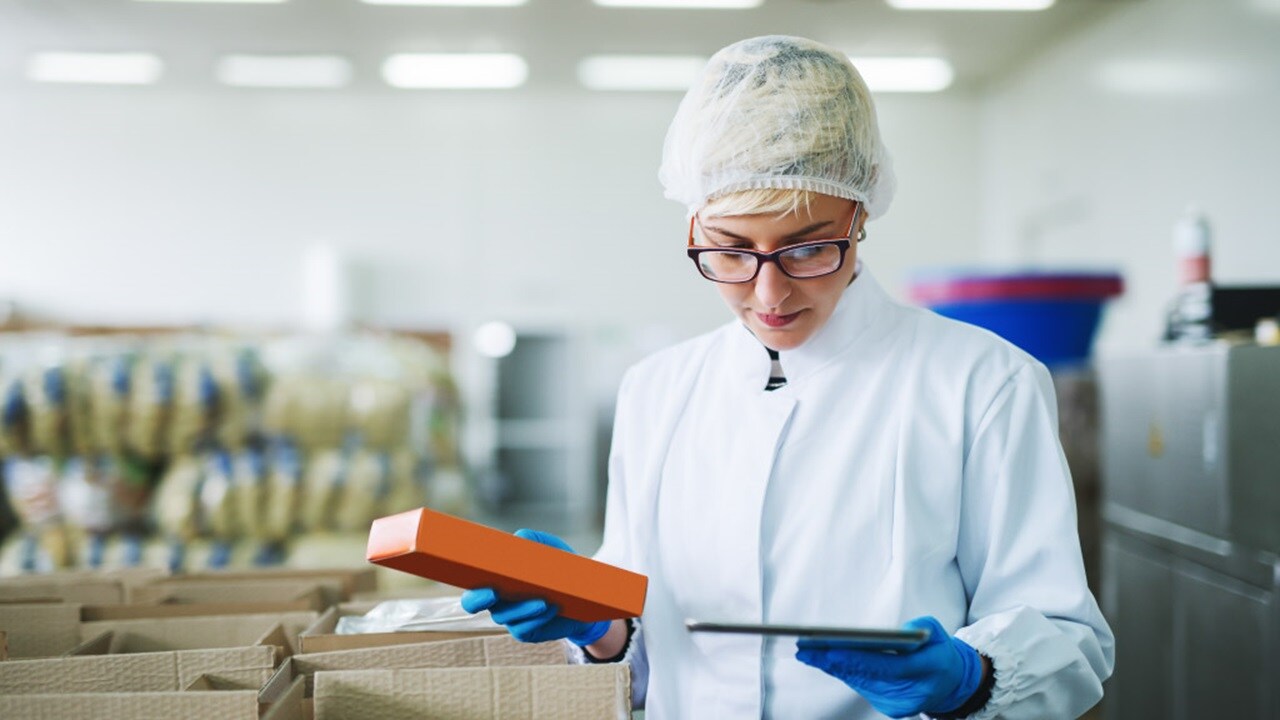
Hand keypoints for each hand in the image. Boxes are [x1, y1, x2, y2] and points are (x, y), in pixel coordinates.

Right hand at [459, 528, 610, 645]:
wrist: (585, 593)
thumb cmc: (560, 567)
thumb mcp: (550, 549)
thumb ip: (534, 540)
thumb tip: (520, 537)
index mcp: (496, 578)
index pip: (472, 585)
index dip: (471, 586)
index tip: (483, 583)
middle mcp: (497, 599)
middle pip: (476, 604)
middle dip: (480, 599)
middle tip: (494, 592)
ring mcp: (510, 617)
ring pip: (504, 616)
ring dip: (522, 608)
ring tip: (543, 600)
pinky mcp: (526, 631)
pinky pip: (523, 628)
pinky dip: (537, 618)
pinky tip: (551, 608)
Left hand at [795, 616, 983, 718]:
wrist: (950, 684)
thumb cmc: (940, 651)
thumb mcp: (936, 631)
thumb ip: (916, 627)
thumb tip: (886, 635)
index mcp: (928, 670)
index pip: (888, 667)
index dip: (858, 660)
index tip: (830, 651)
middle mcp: (912, 692)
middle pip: (867, 677)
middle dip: (834, 663)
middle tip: (806, 650)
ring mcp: (900, 703)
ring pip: (860, 683)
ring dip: (832, 669)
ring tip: (808, 653)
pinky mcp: (891, 708)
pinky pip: (862, 687)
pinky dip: (843, 674)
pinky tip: (823, 662)